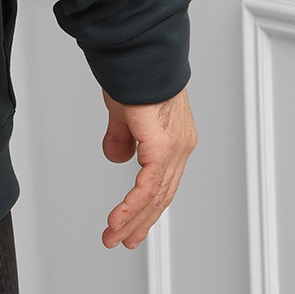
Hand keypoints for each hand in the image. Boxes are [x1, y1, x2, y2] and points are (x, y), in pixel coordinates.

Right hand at [101, 86, 195, 248]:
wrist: (140, 52)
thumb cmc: (134, 72)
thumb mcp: (124, 111)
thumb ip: (123, 136)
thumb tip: (118, 157)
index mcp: (174, 139)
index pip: (162, 182)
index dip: (146, 206)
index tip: (131, 223)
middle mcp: (180, 146)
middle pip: (161, 195)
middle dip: (140, 221)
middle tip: (124, 241)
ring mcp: (175, 147)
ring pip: (155, 195)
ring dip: (132, 219)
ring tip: (114, 237)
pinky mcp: (163, 146)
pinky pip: (147, 186)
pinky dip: (131, 205)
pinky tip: (118, 219)